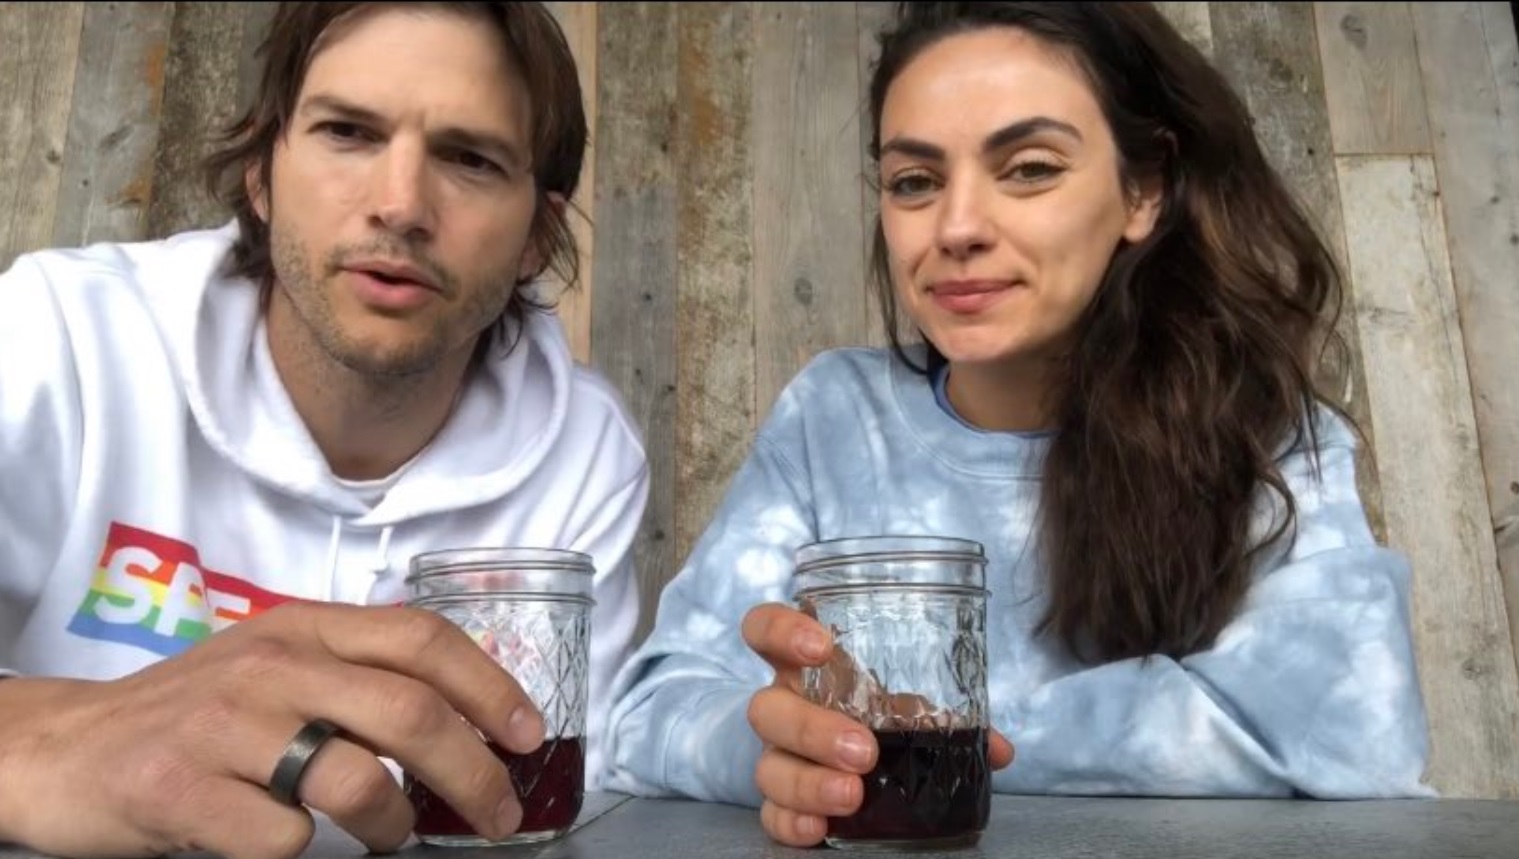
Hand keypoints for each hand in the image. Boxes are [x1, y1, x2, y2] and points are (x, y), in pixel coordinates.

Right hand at [0, 601, 543, 858]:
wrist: (69, 747)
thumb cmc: (196, 712)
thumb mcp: (279, 668)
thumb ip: (358, 678)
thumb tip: (467, 722)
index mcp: (305, 628)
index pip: (423, 639)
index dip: (491, 686)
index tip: (530, 735)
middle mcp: (272, 665)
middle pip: (411, 713)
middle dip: (475, 773)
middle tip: (499, 815)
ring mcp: (225, 726)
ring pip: (357, 779)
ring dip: (396, 821)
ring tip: (394, 835)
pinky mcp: (180, 788)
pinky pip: (282, 837)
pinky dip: (301, 851)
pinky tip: (285, 840)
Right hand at [741, 603, 1014, 847]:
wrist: (852, 758)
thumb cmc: (876, 716)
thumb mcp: (908, 708)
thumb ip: (945, 719)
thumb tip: (998, 748)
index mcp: (806, 667)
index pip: (765, 630)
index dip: (780, 630)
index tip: (821, 646)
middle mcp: (783, 706)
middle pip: (766, 709)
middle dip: (812, 730)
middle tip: (863, 750)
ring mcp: (776, 755)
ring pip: (768, 767)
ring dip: (808, 782)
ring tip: (852, 794)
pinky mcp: (780, 801)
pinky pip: (772, 814)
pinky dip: (792, 821)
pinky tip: (820, 828)